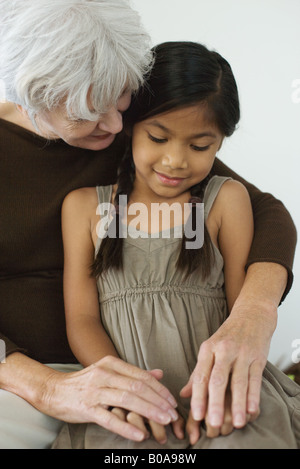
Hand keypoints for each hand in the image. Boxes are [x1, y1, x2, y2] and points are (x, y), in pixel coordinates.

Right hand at [41, 355, 177, 441]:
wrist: (54, 390)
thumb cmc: (85, 383)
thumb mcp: (108, 372)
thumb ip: (133, 374)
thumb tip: (159, 373)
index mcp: (111, 364)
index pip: (141, 376)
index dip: (159, 389)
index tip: (172, 401)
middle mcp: (104, 374)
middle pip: (137, 387)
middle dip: (158, 401)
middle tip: (172, 414)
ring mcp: (94, 391)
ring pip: (127, 400)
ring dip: (148, 411)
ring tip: (163, 421)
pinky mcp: (86, 408)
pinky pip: (109, 418)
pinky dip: (126, 427)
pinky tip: (139, 434)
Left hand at [180, 300, 272, 429]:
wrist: (251, 316)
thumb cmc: (227, 336)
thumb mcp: (209, 350)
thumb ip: (197, 373)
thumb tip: (183, 395)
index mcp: (208, 349)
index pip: (201, 376)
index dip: (198, 396)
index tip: (196, 416)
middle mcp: (224, 351)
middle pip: (218, 380)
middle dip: (215, 403)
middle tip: (213, 423)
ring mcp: (242, 354)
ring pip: (238, 382)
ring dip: (236, 404)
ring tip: (235, 423)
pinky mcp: (258, 357)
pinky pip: (255, 379)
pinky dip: (253, 395)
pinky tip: (251, 410)